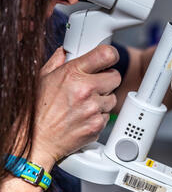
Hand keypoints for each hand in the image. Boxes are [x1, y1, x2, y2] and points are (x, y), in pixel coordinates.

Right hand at [30, 45, 121, 165]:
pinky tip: (83, 117)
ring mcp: (93, 109)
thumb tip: (66, 51)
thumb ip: (58, 61)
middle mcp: (85, 90)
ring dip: (103, 100)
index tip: (109, 58)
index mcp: (72, 74)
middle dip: (107, 79)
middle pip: (115, 77)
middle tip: (94, 85)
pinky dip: (98, 116)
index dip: (111, 55)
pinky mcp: (97, 125)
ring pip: (113, 98)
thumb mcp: (42, 78)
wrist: (35, 140)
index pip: (106, 54)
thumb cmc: (36, 110)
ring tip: (83, 104)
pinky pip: (107, 115)